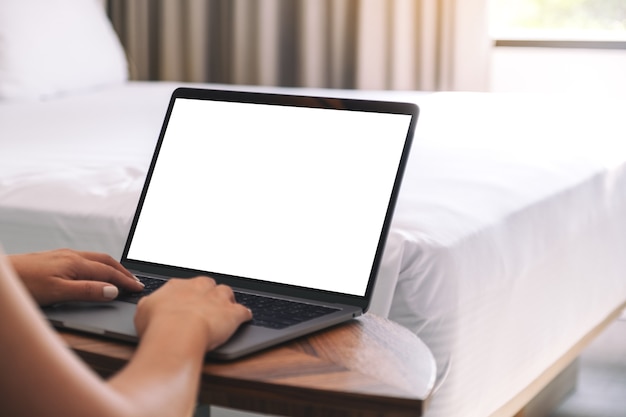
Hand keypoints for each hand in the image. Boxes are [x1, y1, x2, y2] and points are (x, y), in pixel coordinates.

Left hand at [8, 249, 143, 305]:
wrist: (1, 278)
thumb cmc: (23, 284)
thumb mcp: (58, 293)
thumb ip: (87, 291)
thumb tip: (112, 290)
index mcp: (76, 263)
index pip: (108, 272)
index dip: (125, 281)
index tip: (138, 288)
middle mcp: (71, 256)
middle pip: (105, 261)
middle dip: (123, 271)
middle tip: (135, 281)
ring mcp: (62, 256)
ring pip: (95, 259)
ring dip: (111, 267)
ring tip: (120, 276)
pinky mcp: (54, 259)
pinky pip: (85, 259)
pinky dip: (98, 266)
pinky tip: (94, 272)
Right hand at [134, 277, 252, 351]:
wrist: (178, 333)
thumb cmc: (159, 325)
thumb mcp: (143, 312)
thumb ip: (149, 305)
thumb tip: (149, 304)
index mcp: (178, 286)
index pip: (186, 285)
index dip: (188, 294)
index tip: (188, 300)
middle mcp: (200, 288)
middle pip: (209, 285)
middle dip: (209, 293)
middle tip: (207, 303)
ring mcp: (218, 299)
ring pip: (227, 293)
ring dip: (227, 300)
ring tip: (226, 308)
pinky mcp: (233, 314)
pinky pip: (243, 311)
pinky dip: (245, 315)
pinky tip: (245, 318)